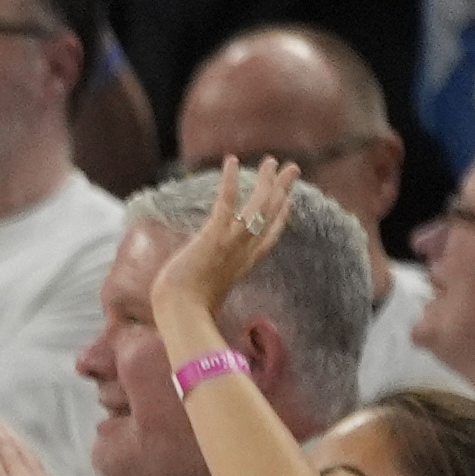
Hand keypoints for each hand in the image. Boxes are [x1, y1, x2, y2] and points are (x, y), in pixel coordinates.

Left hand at [146, 154, 302, 354]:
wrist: (182, 314)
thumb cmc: (186, 312)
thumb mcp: (207, 298)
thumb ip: (211, 290)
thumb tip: (201, 296)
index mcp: (244, 266)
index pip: (269, 238)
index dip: (280, 217)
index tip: (288, 202)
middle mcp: (244, 252)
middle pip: (271, 216)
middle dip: (282, 190)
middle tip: (292, 170)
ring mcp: (232, 242)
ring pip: (259, 205)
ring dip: (267, 180)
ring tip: (273, 160)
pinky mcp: (215, 235)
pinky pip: (227, 201)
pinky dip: (230, 180)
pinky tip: (232, 161)